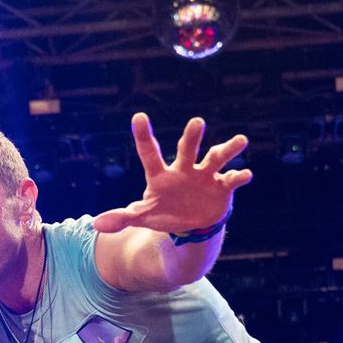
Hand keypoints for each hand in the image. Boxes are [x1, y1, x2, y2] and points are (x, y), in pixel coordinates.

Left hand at [92, 112, 252, 234]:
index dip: (143, 136)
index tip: (138, 117)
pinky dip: (239, 176)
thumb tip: (97, 224)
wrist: (191, 225)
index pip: (150, 153)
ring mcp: (205, 175)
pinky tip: (245, 174)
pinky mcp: (222, 187)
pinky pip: (232, 179)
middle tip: (197, 123)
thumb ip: (122, 217)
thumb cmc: (164, 213)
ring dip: (228, 149)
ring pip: (216, 157)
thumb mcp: (143, 216)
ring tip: (241, 140)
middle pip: (187, 149)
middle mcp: (185, 168)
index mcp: (162, 174)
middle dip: (192, 137)